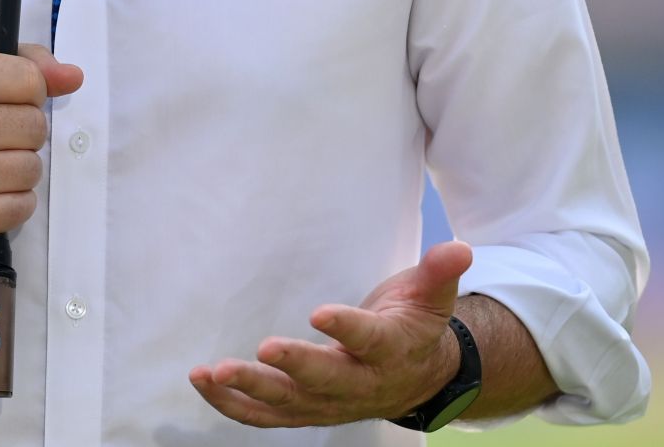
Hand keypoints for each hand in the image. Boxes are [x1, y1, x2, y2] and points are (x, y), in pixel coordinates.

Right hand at [0, 42, 82, 243]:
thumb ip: (20, 65)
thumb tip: (72, 77)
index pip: (29, 81)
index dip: (30, 94)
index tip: (9, 103)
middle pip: (35, 127)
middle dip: (25, 134)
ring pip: (31, 170)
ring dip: (20, 171)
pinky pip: (18, 208)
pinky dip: (13, 203)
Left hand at [188, 240, 474, 427]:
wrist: (417, 380)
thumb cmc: (415, 326)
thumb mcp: (432, 297)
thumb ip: (439, 273)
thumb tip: (460, 247)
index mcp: (390, 351)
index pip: (369, 340)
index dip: (346, 328)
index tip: (320, 312)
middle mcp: (359, 384)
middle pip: (325, 380)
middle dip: (295, 367)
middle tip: (265, 348)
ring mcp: (328, 404)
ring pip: (287, 404)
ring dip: (249, 390)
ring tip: (213, 371)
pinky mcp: (304, 412)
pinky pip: (265, 416)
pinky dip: (232, 404)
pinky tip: (203, 382)